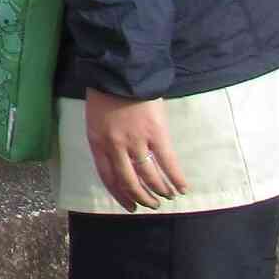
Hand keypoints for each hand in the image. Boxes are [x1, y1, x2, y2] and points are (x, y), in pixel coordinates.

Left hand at [85, 89, 188, 209]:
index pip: (108, 177)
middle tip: (151, 205)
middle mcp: (115, 146)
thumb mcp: (95, 119)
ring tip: (168, 196)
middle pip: (128, 181)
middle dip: (141, 198)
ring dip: (160, 190)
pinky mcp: (156, 134)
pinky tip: (183, 187)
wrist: (121, 71)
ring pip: (149, 176)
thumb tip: (118, 161)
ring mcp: (136, 141)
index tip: (129, 206)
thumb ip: (104, 140)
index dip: (120, 195)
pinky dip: (176, 178)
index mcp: (97, 142)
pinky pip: (167, 162)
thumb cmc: (106, 92)